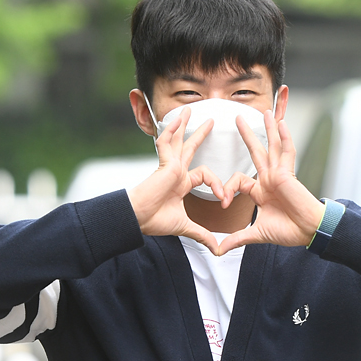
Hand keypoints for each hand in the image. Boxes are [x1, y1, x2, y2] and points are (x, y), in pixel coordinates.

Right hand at [127, 107, 223, 253]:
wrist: (138, 219)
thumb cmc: (155, 221)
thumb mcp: (186, 228)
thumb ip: (203, 235)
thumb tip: (218, 250)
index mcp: (181, 183)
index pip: (204, 174)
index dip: (217, 185)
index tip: (223, 200)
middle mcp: (176, 172)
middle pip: (189, 148)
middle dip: (199, 135)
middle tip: (210, 121)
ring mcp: (169, 167)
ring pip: (178, 141)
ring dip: (184, 126)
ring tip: (189, 110)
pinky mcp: (164, 165)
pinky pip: (167, 144)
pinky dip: (171, 132)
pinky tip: (176, 119)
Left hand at [217, 111, 324, 254]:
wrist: (306, 232)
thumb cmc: (288, 231)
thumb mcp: (255, 234)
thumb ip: (236, 239)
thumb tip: (218, 250)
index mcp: (261, 191)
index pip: (240, 179)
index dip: (228, 188)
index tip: (223, 203)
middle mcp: (270, 179)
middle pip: (257, 152)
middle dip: (247, 135)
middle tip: (238, 118)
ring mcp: (280, 175)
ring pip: (272, 146)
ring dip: (268, 128)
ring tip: (264, 111)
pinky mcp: (289, 175)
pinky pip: (287, 152)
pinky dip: (284, 138)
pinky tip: (280, 124)